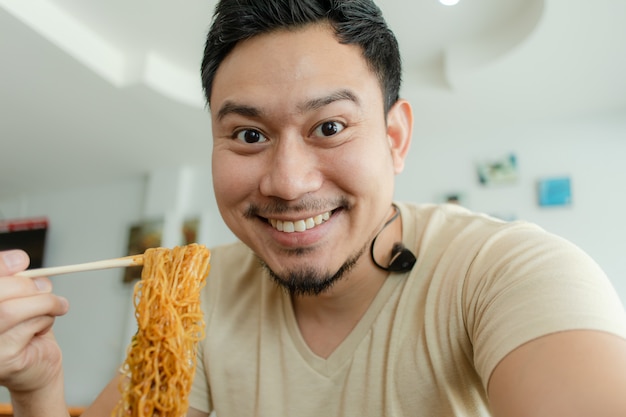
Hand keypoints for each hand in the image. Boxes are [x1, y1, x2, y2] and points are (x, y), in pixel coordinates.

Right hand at [0, 250, 68, 393]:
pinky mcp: (2, 359)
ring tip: (57, 306)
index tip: (21, 260)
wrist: (39, 367)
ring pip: (11, 310)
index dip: (1, 265)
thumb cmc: (27, 330)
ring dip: (43, 304)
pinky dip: (44, 320)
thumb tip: (19, 259)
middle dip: (27, 286)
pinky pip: (27, 327)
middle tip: (46, 289)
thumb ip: (17, 281)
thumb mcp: (23, 299)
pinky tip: (43, 327)